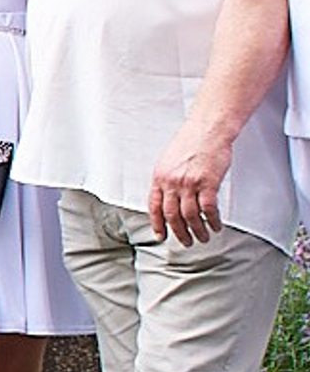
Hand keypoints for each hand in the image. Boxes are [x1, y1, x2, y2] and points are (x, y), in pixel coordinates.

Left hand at [150, 125, 232, 244]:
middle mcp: (171, 182)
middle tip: (186, 242)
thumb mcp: (168, 161)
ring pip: (190, 215)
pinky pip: (209, 209)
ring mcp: (189, 183)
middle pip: (172, 215)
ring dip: (197, 230)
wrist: (207, 130)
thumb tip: (167, 198)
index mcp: (159, 177)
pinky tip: (216, 226)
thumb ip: (166, 180)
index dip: (157, 224)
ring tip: (203, 237)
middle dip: (179, 232)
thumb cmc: (190, 143)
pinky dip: (213, 220)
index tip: (161, 236)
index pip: (154, 207)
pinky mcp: (208, 182)